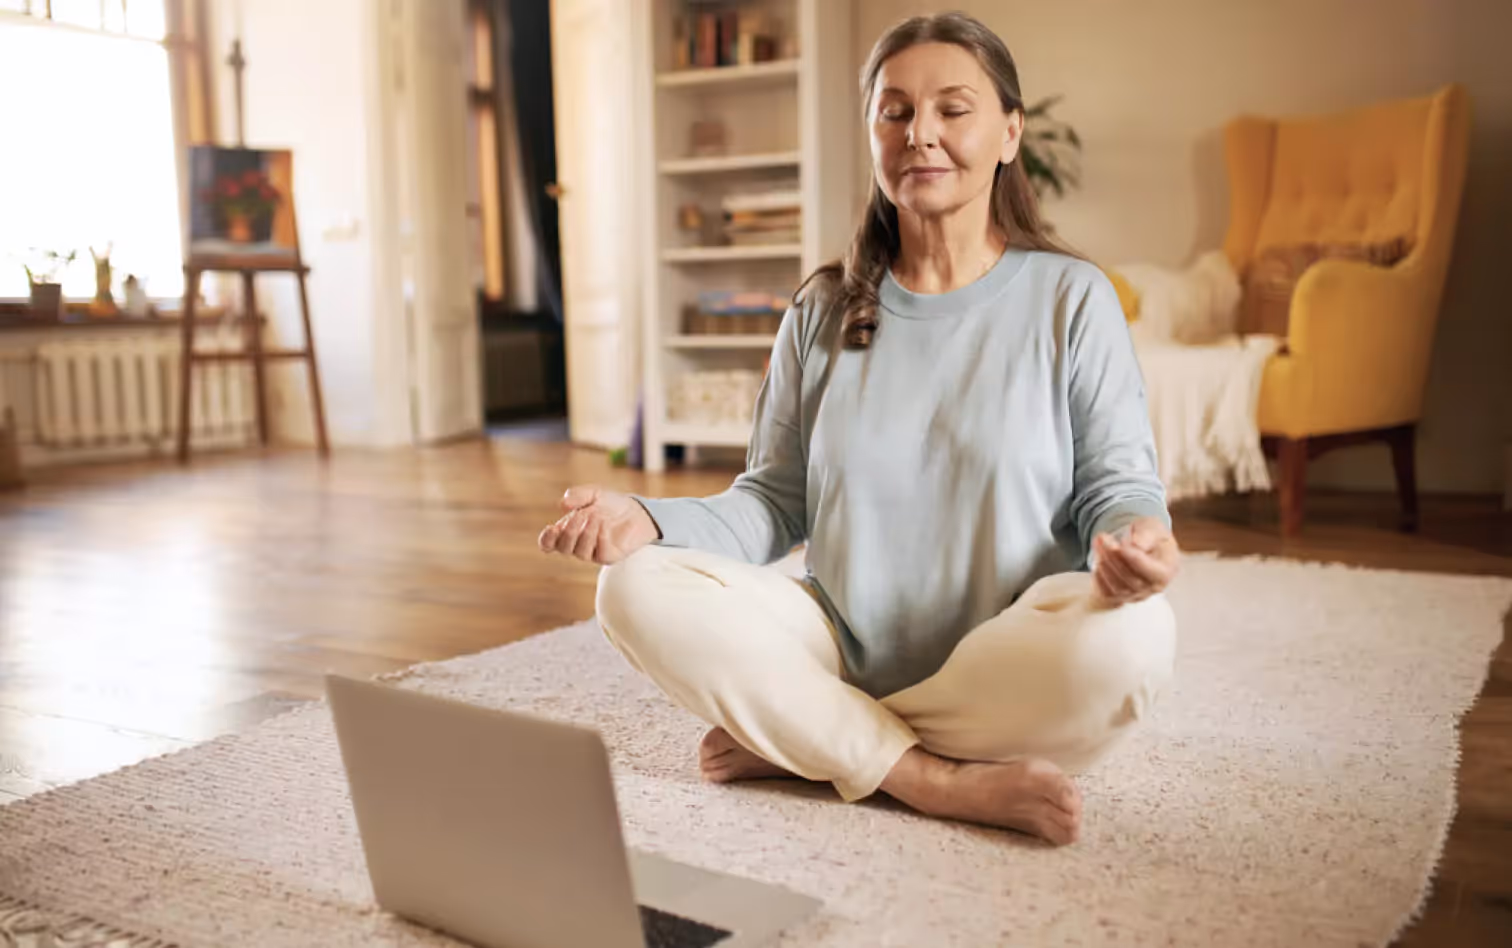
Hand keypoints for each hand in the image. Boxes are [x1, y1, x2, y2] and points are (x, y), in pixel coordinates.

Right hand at [537, 485, 659, 565]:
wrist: (636, 510)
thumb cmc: (611, 504)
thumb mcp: (593, 493)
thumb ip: (577, 495)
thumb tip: (562, 504)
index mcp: (568, 530)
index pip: (549, 543)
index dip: (546, 540)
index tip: (551, 528)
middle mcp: (578, 544)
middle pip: (563, 548)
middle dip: (569, 532)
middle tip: (580, 515)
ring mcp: (593, 552)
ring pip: (580, 553)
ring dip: (586, 534)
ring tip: (596, 517)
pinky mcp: (609, 557)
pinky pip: (600, 554)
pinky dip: (600, 538)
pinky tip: (605, 525)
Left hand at [1091, 517, 1180, 606]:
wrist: (1141, 545)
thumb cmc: (1150, 536)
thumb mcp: (1152, 526)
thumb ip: (1147, 534)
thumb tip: (1137, 545)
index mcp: (1167, 570)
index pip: (1150, 571)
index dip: (1133, 558)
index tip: (1120, 544)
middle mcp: (1154, 587)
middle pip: (1131, 580)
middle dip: (1113, 558)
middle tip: (1102, 537)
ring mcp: (1137, 595)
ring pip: (1117, 589)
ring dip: (1103, 565)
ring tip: (1098, 543)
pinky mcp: (1121, 598)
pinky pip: (1107, 595)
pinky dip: (1098, 579)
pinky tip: (1097, 560)